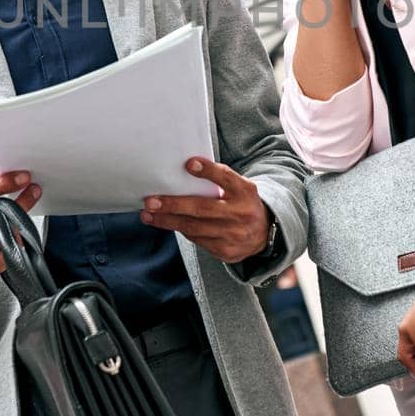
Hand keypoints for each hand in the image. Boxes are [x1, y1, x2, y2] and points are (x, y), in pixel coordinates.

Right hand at [0, 169, 41, 282]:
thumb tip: (0, 170)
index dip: (4, 183)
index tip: (23, 177)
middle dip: (19, 203)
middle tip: (32, 191)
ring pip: (6, 235)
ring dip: (16, 222)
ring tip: (16, 214)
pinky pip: (10, 253)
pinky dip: (14, 241)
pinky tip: (10, 234)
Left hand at [140, 158, 270, 262]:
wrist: (265, 233)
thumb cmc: (242, 203)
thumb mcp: (239, 187)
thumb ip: (218, 179)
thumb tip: (184, 170)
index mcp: (245, 191)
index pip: (226, 177)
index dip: (208, 171)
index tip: (189, 164)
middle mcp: (241, 213)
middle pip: (202, 208)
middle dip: (173, 205)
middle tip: (151, 202)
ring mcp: (234, 235)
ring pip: (194, 228)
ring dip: (167, 221)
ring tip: (148, 215)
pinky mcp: (226, 251)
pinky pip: (197, 240)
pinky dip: (180, 230)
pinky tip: (166, 224)